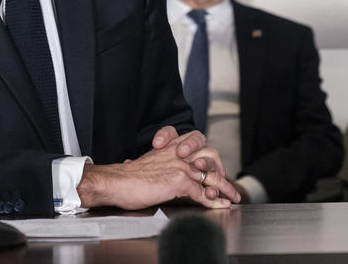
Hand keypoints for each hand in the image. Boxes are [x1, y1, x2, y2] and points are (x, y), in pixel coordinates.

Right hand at [77, 127, 240, 208]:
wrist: (115, 182)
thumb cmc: (127, 178)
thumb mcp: (147, 164)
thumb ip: (158, 165)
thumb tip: (154, 175)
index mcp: (171, 146)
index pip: (198, 143)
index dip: (209, 157)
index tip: (215, 170)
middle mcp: (178, 153)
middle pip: (210, 154)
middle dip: (221, 169)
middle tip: (227, 184)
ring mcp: (180, 166)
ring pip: (210, 174)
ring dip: (224, 187)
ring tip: (232, 196)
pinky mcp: (179, 181)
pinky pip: (202, 192)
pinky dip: (214, 200)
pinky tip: (220, 205)